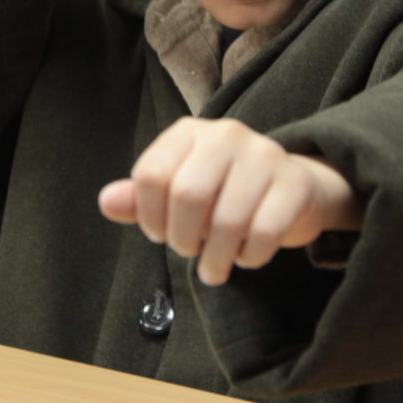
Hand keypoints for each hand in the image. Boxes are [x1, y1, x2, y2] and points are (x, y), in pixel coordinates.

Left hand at [97, 117, 361, 285]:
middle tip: (189, 254)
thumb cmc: (224, 193)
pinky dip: (251, 256)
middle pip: (188, 194)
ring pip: (228, 218)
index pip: (151, 174)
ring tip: (214, 270)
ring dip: (216, 259)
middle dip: (183, 239)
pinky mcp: (296, 182)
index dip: (149, 217)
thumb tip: (106, 202)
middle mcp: (227, 134)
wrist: (293, 187)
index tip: (160, 234)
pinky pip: (266, 231)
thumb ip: (142, 199)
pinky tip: (247, 257)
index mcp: (189, 132)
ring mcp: (265, 154)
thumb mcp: (178, 192)